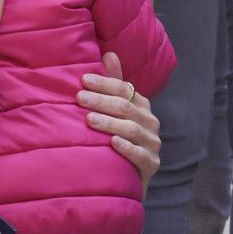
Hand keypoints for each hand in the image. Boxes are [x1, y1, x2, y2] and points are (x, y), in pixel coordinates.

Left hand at [80, 54, 161, 183]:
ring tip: (89, 120)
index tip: (83, 80)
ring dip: (109, 123)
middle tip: (79, 98)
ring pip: (131, 129)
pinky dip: (126, 148)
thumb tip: (109, 53)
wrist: (126, 180)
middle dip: (101, 101)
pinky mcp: (151, 164)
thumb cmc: (116, 140)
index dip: (104, 83)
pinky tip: (112, 143)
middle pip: (126, 107)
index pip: (125, 89)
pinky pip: (140, 155)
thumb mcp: (115, 112)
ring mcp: (152, 144)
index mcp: (141, 106)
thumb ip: (113, 85)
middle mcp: (150, 122)